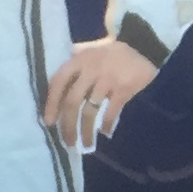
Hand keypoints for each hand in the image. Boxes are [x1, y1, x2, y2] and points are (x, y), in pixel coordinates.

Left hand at [40, 36, 159, 150]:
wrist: (143, 47)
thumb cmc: (111, 55)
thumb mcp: (90, 56)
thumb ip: (76, 73)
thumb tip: (59, 102)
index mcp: (79, 61)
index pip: (58, 82)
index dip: (51, 103)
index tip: (49, 122)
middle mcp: (90, 69)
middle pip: (72, 102)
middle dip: (68, 125)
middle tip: (68, 142)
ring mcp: (107, 79)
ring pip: (90, 111)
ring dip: (86, 131)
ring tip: (86, 144)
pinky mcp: (124, 88)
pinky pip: (111, 112)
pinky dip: (107, 124)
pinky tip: (105, 132)